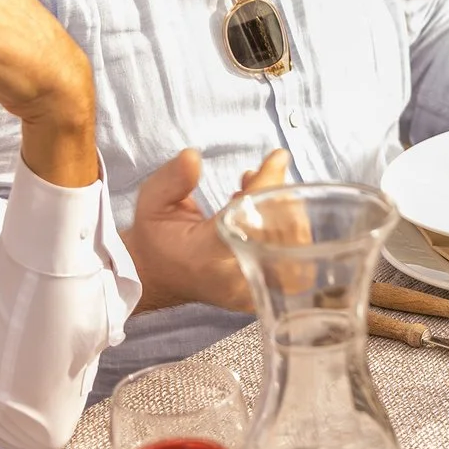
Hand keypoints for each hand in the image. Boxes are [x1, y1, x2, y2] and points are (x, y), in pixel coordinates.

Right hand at [121, 149, 285, 313]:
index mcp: (203, 256)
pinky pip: (295, 262)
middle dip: (283, 198)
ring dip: (290, 211)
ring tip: (265, 190)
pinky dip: (293, 230)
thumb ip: (172, 179)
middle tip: (271, 172)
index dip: (266, 186)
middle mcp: (231, 279)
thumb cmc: (156, 238)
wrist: (156, 276)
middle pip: (281, 237)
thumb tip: (193, 156)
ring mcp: (250, 291)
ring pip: (295, 251)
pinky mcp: (263, 292)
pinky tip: (270, 210)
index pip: (246, 221)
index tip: (276, 158)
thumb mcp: (152, 202)